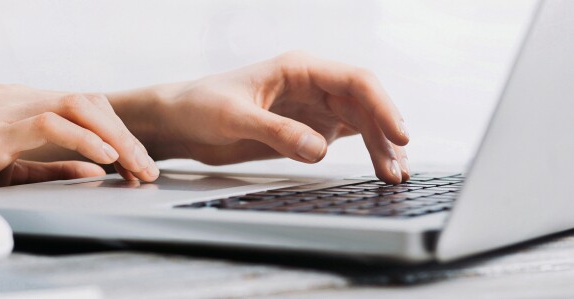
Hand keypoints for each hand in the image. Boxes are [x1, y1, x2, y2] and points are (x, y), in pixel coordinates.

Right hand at [0, 84, 158, 188]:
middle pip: (88, 101)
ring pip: (76, 107)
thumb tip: (95, 171)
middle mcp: (13, 97)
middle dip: (125, 135)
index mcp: (17, 101)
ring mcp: (2, 110)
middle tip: (146, 168)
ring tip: (134, 166)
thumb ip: (51, 166)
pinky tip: (103, 159)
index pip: (82, 105)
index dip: (116, 131)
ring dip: (114, 138)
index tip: (136, 163)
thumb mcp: (8, 166)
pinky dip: (83, 141)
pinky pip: (49, 125)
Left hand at [138, 51, 409, 182]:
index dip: (382, 106)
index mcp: (298, 68)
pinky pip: (346, 136)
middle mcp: (312, 84)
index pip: (355, 81)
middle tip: (398, 169)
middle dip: (386, 134)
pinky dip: (365, 151)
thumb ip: (276, 132)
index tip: (397, 135)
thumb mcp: (234, 118)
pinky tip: (380, 168)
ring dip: (380, 146)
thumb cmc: (199, 106)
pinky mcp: (306, 129)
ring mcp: (312, 107)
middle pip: (365, 104)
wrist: (178, 121)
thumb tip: (319, 149)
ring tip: (394, 176)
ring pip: (361, 122)